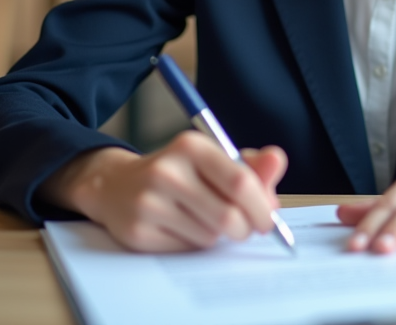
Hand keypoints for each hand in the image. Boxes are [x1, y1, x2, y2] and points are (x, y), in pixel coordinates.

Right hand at [40, 132, 287, 252]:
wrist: (117, 185)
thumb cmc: (178, 172)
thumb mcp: (212, 159)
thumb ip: (250, 165)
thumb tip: (278, 160)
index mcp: (191, 146)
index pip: (240, 182)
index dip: (261, 207)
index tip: (268, 219)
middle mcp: (167, 170)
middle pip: (228, 216)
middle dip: (245, 228)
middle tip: (245, 228)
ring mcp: (149, 202)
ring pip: (210, 236)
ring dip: (218, 236)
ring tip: (206, 220)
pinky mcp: (138, 231)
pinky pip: (187, 249)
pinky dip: (195, 244)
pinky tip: (183, 228)